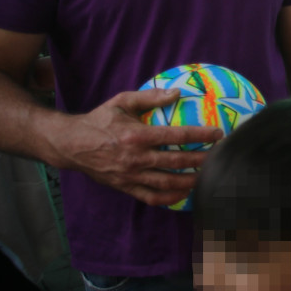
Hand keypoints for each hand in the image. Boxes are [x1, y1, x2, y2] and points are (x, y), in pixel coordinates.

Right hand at [52, 89, 221, 206]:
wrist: (71, 145)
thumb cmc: (99, 120)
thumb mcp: (122, 102)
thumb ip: (150, 97)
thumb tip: (177, 92)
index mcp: (137, 136)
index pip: (177, 136)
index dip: (201, 135)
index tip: (218, 133)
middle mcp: (135, 158)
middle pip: (177, 162)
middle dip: (202, 160)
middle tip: (219, 156)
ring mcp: (130, 176)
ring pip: (167, 183)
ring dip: (190, 181)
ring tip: (208, 176)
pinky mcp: (125, 187)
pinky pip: (151, 197)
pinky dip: (169, 198)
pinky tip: (183, 194)